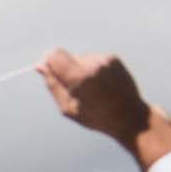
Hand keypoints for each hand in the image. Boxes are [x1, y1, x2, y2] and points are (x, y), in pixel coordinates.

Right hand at [42, 52, 170, 171]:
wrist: (130, 116)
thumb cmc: (97, 117)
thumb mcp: (68, 107)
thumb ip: (53, 85)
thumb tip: (40, 66)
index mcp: (80, 77)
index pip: (54, 55)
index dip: (50, 62)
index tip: (51, 71)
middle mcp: (92, 64)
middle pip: (67, 57)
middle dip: (66, 69)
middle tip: (77, 89)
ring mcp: (104, 59)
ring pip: (81, 58)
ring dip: (81, 70)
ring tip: (93, 90)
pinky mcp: (113, 58)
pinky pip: (94, 59)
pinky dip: (93, 69)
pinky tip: (102, 84)